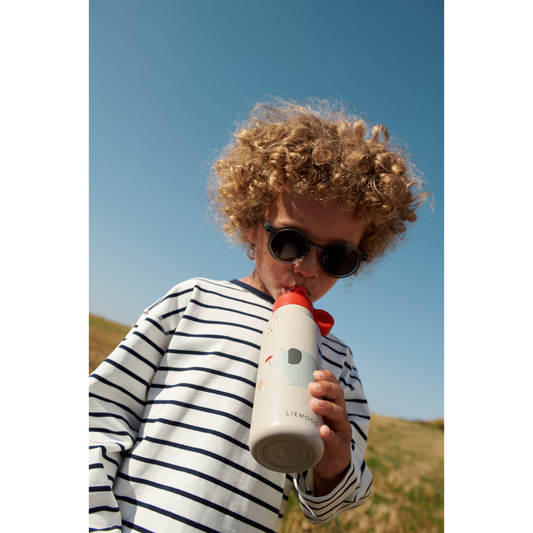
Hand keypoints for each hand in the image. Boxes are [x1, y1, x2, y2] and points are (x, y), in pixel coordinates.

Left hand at [308, 370, 351, 495]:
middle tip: (312, 387)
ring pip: (339, 414)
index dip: (327, 377)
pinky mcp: (340, 447)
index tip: (315, 372)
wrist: (329, 464)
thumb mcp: (308, 418)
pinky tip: (323, 430)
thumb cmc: (316, 436)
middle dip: (326, 388)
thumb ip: (296, 406)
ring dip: (327, 407)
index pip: (333, 385)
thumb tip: (266, 391)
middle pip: (338, 395)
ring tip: (314, 404)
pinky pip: (336, 440)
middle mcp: (339, 414)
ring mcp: (341, 430)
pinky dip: (329, 435)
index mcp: (332, 404)